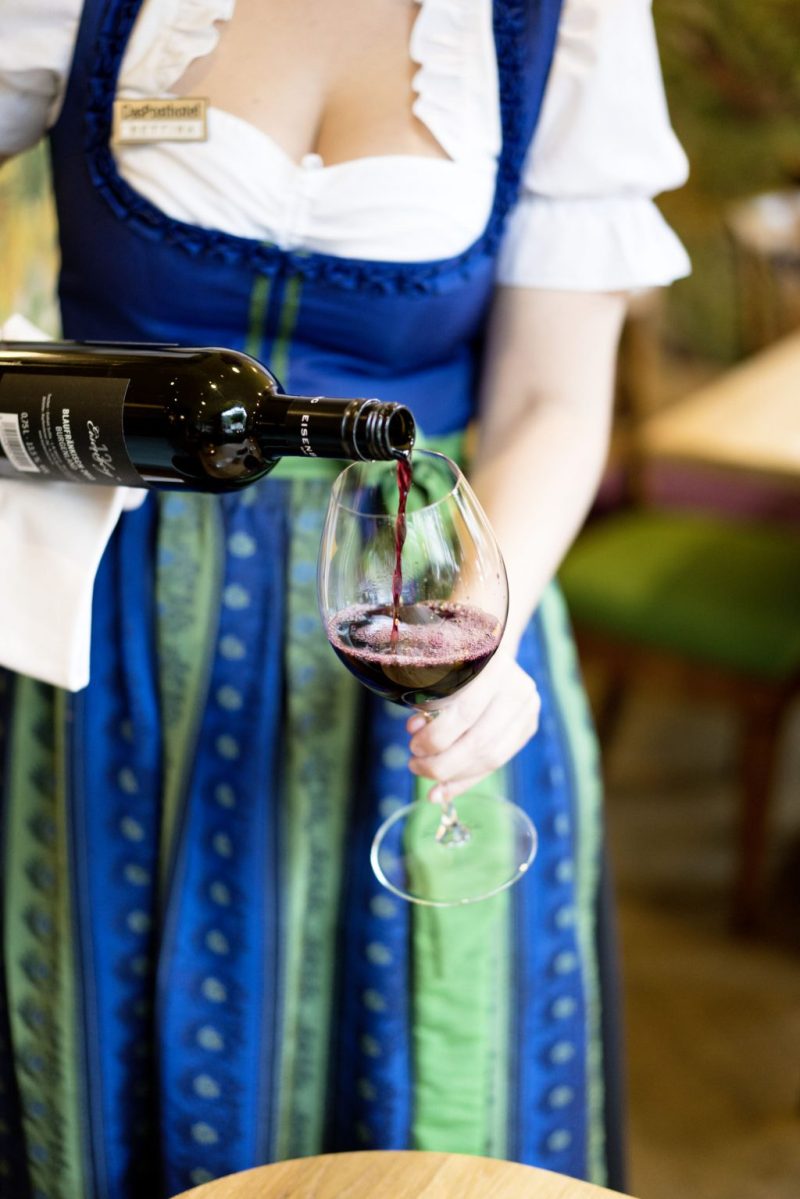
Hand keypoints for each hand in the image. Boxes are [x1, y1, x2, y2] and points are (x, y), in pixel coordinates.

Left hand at [406, 652, 540, 802]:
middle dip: (442, 762)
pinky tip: (445, 789)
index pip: (465, 713)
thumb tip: (415, 732)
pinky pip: (497, 762)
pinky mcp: (529, 726)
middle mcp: (518, 687)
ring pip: (491, 758)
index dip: (436, 737)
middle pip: (480, 741)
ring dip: (454, 775)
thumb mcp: (440, 673)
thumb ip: (429, 701)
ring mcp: (528, 709)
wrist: (490, 651)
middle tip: (415, 765)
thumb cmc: (455, 662)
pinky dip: (467, 779)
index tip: (412, 744)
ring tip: (427, 776)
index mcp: (495, 665)